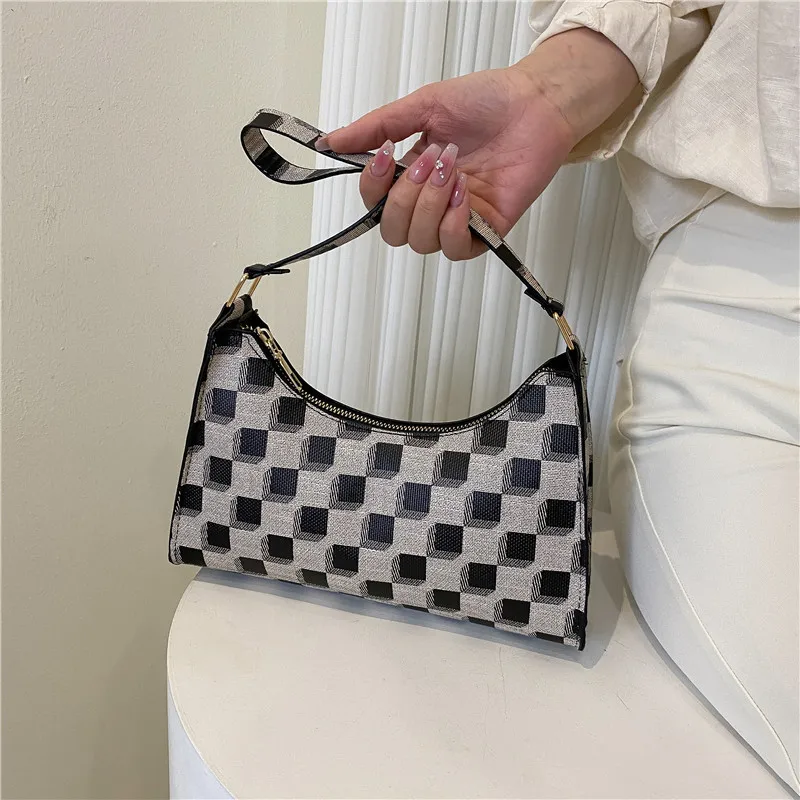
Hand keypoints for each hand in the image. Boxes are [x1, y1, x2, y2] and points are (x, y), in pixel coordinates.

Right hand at [317, 65, 573, 259]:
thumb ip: (376, 127)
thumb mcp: (423, 106)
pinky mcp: (486, 231)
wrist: (536, 103)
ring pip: (419, 242)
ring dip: (429, 205)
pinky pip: (453, 250)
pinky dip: (453, 223)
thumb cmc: (486, 101)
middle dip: (404, 197)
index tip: (385, 156)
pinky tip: (465, 193)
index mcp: (411, 176)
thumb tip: (330, 142)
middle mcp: (430, 203)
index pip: (374, 204)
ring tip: (452, 170)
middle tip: (430, 161)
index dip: (372, 188)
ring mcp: (457, 219)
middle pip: (392, 231)